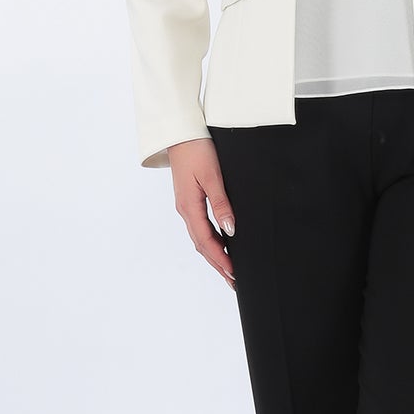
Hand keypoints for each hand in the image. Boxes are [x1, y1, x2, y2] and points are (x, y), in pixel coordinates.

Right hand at [168, 138, 236, 289]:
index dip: (220, 259)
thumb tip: (230, 230)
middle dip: (218, 264)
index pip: (206, 241)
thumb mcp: (213, 176)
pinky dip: (210, 241)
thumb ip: (221, 204)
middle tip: (233, 281)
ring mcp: (186, 206)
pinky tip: (220, 245)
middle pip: (202, 245)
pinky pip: (199, 227)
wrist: (179, 132)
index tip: (234, 273)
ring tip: (229, 270)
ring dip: (214, 255)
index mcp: (189, 207)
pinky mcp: (189, 200)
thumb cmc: (196, 150)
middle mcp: (185, 210)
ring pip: (200, 238)